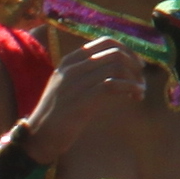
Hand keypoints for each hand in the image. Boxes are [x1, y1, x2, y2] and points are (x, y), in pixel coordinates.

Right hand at [25, 33, 165, 153]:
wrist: (38, 136)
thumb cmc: (57, 114)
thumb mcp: (69, 86)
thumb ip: (87, 74)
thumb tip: (119, 69)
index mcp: (70, 61)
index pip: (105, 42)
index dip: (127, 51)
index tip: (137, 65)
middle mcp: (73, 67)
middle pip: (115, 52)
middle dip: (134, 64)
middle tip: (141, 80)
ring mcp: (77, 82)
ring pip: (116, 66)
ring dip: (135, 78)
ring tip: (139, 92)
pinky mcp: (82, 99)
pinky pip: (113, 84)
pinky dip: (130, 88)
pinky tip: (136, 96)